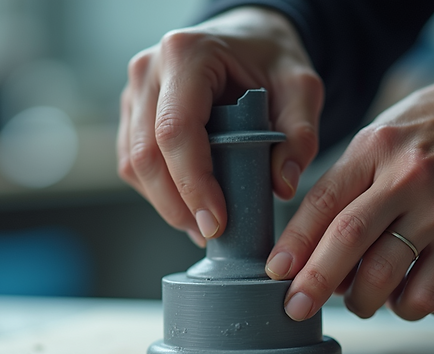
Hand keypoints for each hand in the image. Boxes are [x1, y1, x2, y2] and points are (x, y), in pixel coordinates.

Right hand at [117, 7, 322, 245]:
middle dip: (177, 205)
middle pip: (146, 154)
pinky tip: (190, 206)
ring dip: (167, 203)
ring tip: (205, 224)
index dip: (192, 183)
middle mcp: (149, 71)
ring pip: (134, 164)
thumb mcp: (301, 88)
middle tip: (212, 233)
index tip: (216, 222)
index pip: (176, 130)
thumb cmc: (269, 59)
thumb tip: (283, 186)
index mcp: (187, 55)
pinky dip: (160, 192)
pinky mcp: (132, 114)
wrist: (247, 39)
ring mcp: (134, 92)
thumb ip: (300, 134)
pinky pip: (134, 164)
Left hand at [266, 60, 433, 320]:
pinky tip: (414, 290)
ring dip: (375, 304)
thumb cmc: (432, 127)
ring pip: (403, 289)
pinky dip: (425, 307)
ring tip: (368, 295)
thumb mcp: (379, 137)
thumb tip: (308, 253)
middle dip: (318, 286)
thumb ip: (343, 186)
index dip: (294, 246)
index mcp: (379, 151)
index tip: (275, 274)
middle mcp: (416, 183)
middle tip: (297, 307)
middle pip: (354, 246)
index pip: (325, 205)